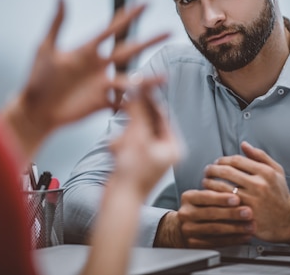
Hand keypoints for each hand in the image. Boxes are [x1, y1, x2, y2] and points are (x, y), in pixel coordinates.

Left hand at [0, 0, 168, 157]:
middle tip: (169, 31)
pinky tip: (147, 103)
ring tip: (164, 78)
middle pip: (129, 50)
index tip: (145, 3)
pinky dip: (134, 103)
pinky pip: (121, 102)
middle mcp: (99, 65)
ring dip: (147, 78)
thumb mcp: (45, 48)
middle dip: (149, 41)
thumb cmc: (37, 78)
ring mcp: (102, 84)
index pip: (113, 29)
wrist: (35, 109)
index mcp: (87, 50)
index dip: (129, 16)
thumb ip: (56, 23)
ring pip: (130, 78)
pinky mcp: (101, 103)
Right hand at [109, 80, 180, 199]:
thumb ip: (139, 112)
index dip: (149, 101)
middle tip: (126, 107)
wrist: (118, 201)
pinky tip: (115, 152)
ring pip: (135, 132)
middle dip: (134, 122)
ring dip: (125, 135)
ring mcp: (150, 156)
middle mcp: (165, 151)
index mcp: (174, 146)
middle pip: (148, 123)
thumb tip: (139, 91)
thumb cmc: (132, 175)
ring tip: (121, 145)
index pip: (163, 116)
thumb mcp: (137, 137)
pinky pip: (127, 143)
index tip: (139, 88)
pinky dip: (120, 144)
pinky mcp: (135, 161)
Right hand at [154, 189, 253, 247]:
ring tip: (250, 226)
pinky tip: (244, 236)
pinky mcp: (194, 244)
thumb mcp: (201, 196)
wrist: (180, 227)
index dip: (222, 198)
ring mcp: (189, 230)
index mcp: (188, 197)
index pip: (206, 197)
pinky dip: (233, 240)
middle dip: (232, 213)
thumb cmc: (198, 208)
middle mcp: (186, 213)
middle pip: (211, 213)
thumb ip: (217, 192)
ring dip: (235, 228)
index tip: (237, 198)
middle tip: (248, 212)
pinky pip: (216, 242)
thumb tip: (240, 188)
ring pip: (214, 229)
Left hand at [202, 141, 289, 246]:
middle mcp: (259, 185)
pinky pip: (224, 203)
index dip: (223, 160)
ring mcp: (251, 200)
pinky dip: (214, 198)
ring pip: (222, 187)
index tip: (217, 162)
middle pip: (227, 172)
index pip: (236, 160)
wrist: (288, 221)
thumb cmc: (280, 195)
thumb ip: (260, 156)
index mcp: (265, 172)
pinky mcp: (245, 214)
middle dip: (212, 169)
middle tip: (207, 170)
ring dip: (209, 183)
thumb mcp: (276, 171)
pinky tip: (210, 196)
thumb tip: (244, 145)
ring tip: (205, 182)